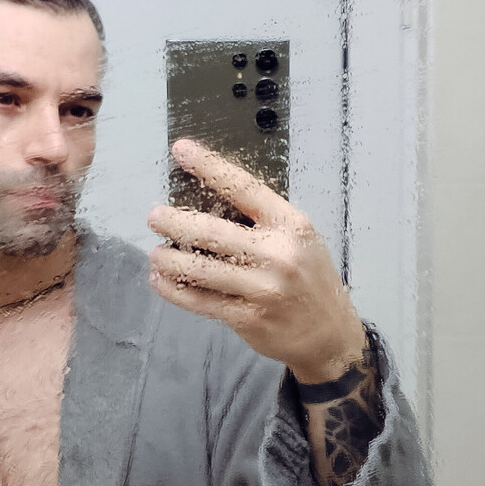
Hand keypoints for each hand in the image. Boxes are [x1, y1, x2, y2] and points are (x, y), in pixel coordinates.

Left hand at [147, 139, 366, 383]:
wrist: (329, 334)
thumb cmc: (310, 281)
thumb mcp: (300, 239)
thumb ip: (264, 222)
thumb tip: (210, 200)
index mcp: (291, 226)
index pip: (243, 187)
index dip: (209, 167)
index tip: (181, 150)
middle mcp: (277, 255)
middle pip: (212, 232)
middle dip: (175, 223)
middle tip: (155, 217)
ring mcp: (262, 289)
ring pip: (200, 269)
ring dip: (168, 260)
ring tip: (155, 254)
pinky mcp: (247, 317)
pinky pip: (200, 301)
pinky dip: (174, 290)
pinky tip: (161, 281)